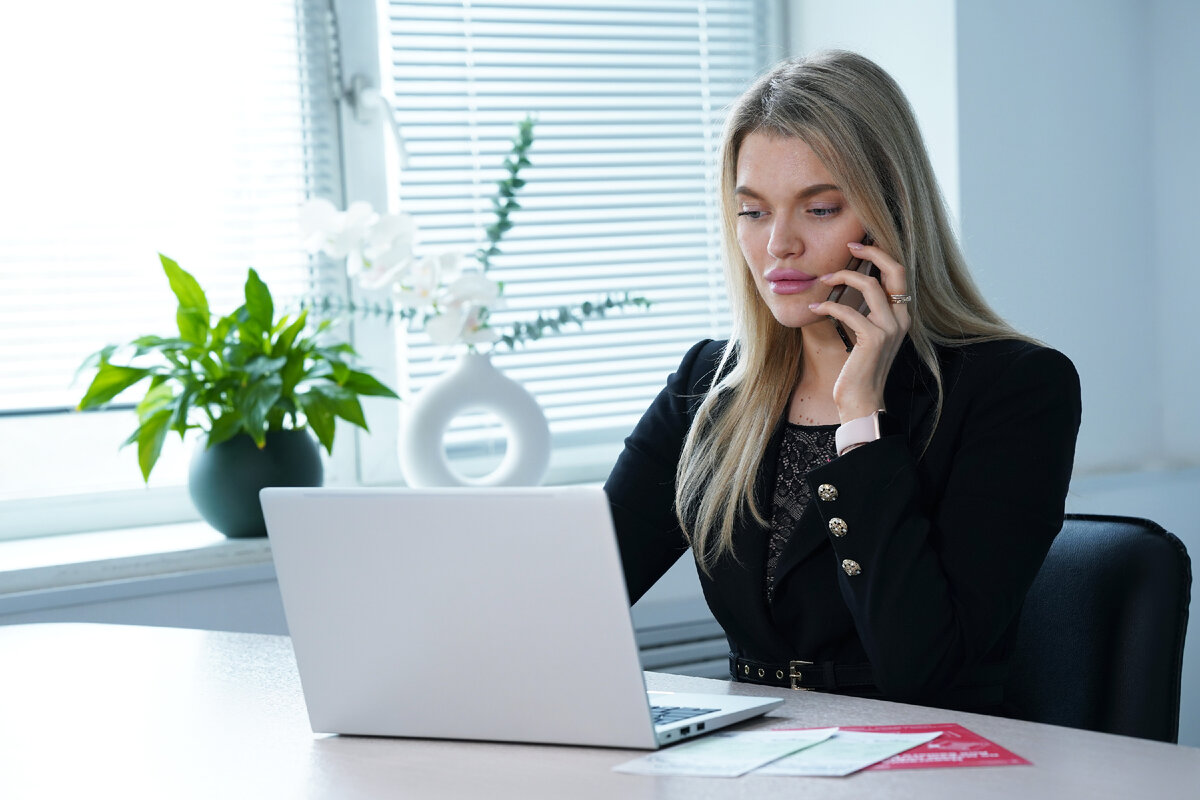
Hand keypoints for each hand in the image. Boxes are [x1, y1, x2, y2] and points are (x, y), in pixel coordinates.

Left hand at [808, 241, 910, 421]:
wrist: (862, 400)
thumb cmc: (858, 369)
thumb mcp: (864, 335)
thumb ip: (862, 312)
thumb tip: (843, 284)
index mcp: (900, 316)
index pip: (898, 274)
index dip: (880, 255)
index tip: (857, 246)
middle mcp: (900, 319)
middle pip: (895, 270)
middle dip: (872, 252)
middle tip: (849, 245)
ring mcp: (889, 329)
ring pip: (871, 285)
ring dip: (843, 276)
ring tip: (822, 279)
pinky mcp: (873, 339)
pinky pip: (848, 311)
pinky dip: (828, 305)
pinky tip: (814, 306)